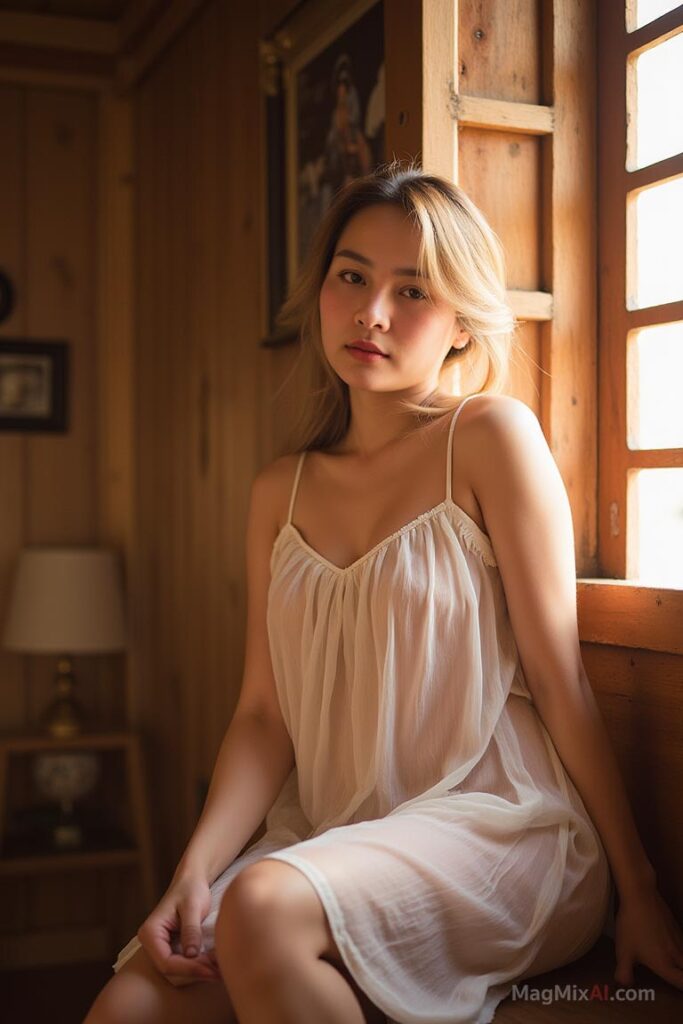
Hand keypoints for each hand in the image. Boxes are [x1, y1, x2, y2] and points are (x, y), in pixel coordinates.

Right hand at [136, 873, 221, 987]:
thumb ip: (191, 929)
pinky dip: (196, 968)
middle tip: (219, 971)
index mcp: (150, 932)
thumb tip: (191, 955)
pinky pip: (181, 965)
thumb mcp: (192, 906)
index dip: (189, 969)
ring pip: (176, 972)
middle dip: (195, 972)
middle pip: (170, 970)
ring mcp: (159, 948)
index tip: (210, 969)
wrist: (192, 881)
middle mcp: (150, 943)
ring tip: (218, 969)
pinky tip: (212, 965)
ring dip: (197, 973)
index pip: (166, 962)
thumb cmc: (191, 889)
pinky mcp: (170, 949)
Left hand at [614, 886, 682, 989]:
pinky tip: (672, 947)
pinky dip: (681, 950)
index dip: (682, 989)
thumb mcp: (623, 951)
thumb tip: (625, 984)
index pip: (682, 983)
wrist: (640, 896)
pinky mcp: (677, 927)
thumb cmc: (631, 925)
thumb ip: (624, 972)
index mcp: (664, 964)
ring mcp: (679, 939)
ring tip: (676, 965)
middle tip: (677, 977)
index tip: (678, 990)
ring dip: (682, 963)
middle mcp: (676, 954)